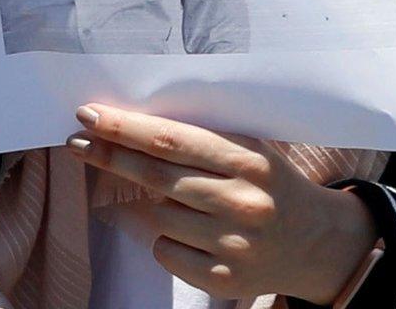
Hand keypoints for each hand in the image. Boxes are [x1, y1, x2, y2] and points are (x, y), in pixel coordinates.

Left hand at [66, 105, 378, 303]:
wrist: (318, 243)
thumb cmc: (267, 185)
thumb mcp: (247, 150)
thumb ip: (198, 140)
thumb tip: (126, 125)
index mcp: (248, 160)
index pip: (170, 140)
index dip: (124, 128)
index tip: (88, 115)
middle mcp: (243, 201)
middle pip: (155, 175)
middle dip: (110, 155)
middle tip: (77, 141)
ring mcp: (235, 244)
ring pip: (158, 216)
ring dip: (152, 205)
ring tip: (182, 201)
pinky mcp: (227, 280)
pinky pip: (167, 252)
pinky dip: (168, 241)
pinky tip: (192, 235)